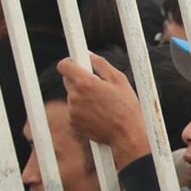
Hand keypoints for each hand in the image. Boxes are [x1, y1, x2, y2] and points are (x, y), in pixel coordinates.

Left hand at [59, 54, 148, 169]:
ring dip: (82, 96)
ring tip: (102, 103)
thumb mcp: (119, 80)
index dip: (70, 62)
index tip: (77, 63)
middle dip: (79, 79)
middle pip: (67, 80)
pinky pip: (74, 110)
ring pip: (72, 96)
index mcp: (85, 83)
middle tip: (96, 84)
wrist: (126, 135)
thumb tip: (89, 55)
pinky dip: (82, 110)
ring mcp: (72, 111)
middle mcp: (75, 97)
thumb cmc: (127, 108)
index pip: (63, 65)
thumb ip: (101, 64)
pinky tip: (98, 113)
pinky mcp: (73, 123)